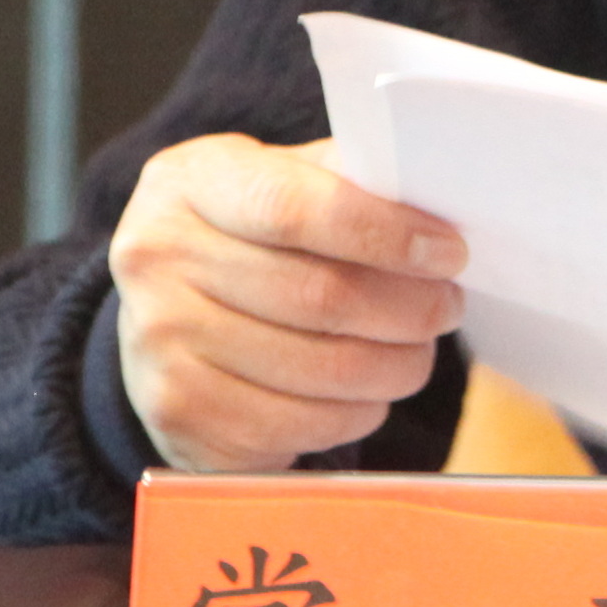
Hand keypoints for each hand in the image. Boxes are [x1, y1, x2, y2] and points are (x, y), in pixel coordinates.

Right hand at [108, 134, 468, 473]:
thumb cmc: (247, 236)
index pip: (293, 207)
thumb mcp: (279, 179)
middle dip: (409, 309)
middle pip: (318, 297)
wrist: (163, 310)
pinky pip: (298, 427)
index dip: (384, 233)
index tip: (447, 251)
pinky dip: (354, 414)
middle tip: (447, 307)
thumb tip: (432, 204)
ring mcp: (160, 345)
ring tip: (417, 351)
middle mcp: (158, 261)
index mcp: (190, 182)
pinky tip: (367, 393)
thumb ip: (344, 181)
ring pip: (320, 371)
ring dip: (394, 368)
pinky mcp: (179, 417)